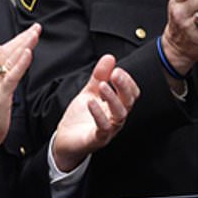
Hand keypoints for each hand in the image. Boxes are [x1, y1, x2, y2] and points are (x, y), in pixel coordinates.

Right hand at [0, 23, 39, 149]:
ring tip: (34, 35)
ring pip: (8, 59)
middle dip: (22, 38)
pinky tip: (28, 54)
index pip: (1, 51)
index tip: (29, 32)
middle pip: (6, 51)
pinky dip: (20, 64)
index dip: (16, 40)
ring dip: (23, 45)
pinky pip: (11, 76)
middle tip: (36, 28)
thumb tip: (10, 66)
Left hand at [51, 54, 139, 173]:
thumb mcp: (90, 92)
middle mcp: (116, 118)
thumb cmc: (80, 118)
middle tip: (116, 74)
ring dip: (112, 98)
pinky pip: (103, 127)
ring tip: (102, 86)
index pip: (131, 93)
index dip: (127, 81)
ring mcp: (109, 129)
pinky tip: (92, 102)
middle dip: (123, 87)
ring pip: (119, 114)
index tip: (117, 69)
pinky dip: (98, 114)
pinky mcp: (97, 138)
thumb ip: (100, 75)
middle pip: (129, 102)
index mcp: (116, 106)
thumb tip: (109, 57)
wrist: (66, 140)